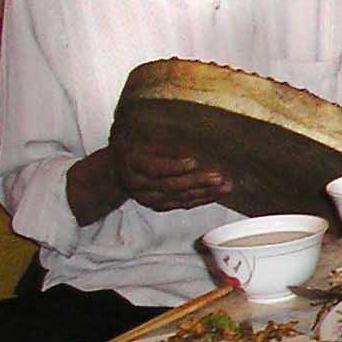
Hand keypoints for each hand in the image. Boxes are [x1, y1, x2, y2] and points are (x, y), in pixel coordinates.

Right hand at [68, 138, 230, 221]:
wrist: (115, 169)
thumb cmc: (133, 146)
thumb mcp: (141, 136)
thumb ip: (162, 141)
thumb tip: (193, 136)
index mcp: (131, 162)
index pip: (154, 168)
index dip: (174, 166)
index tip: (194, 161)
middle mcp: (138, 184)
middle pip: (169, 186)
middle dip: (197, 182)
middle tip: (219, 176)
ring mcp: (147, 198)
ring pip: (178, 198)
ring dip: (204, 193)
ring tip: (226, 185)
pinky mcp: (157, 205)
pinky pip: (181, 204)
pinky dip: (200, 200)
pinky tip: (216, 193)